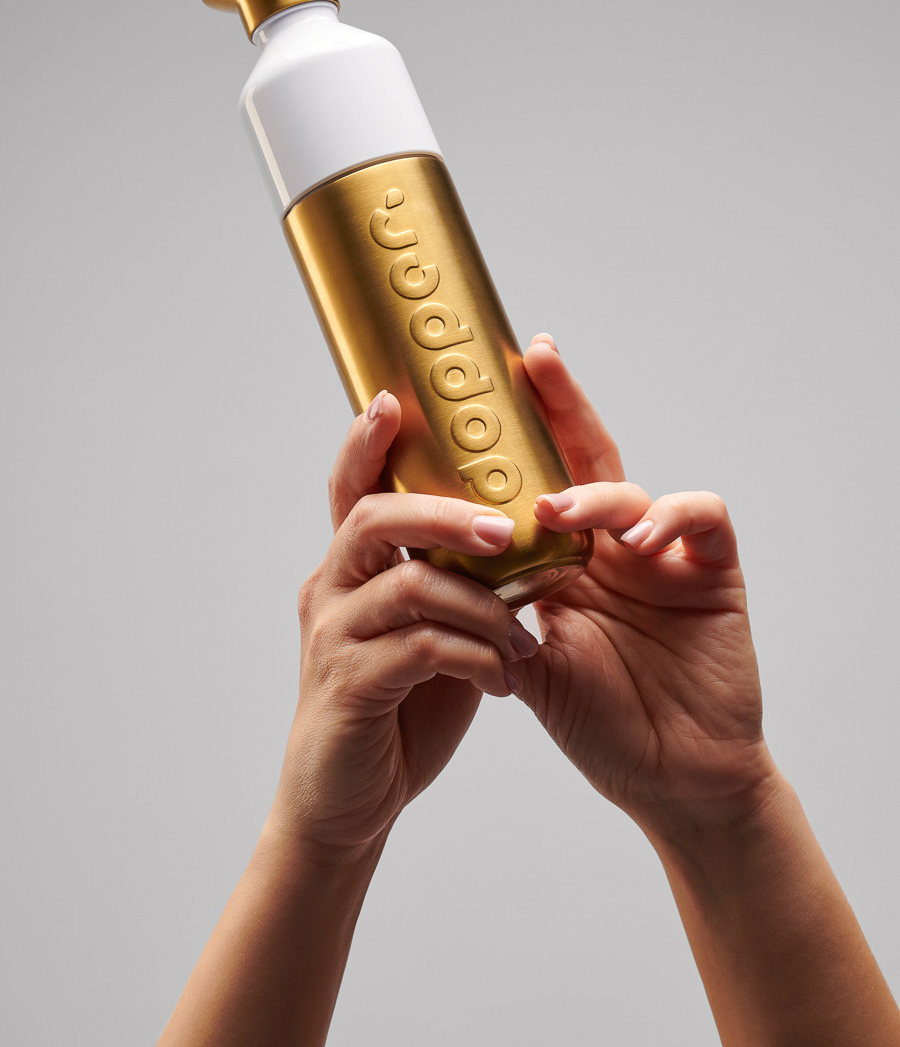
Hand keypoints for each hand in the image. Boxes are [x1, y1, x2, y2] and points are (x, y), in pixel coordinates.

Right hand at [267, 391, 537, 861]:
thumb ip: (450, 586)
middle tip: (502, 527)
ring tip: (525, 634)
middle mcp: (331, 590)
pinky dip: (473, 656)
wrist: (347, 801)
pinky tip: (503, 678)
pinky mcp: (348, 687)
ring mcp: (334, 638)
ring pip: (406, 585)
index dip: (367, 441)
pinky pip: (419, 650)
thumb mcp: (427, 633)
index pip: (353, 488)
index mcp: (350, 569)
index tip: (392, 399)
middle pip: (375, 517)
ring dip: (480, 602)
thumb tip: (516, 543)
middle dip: (444, 511)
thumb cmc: (395, 708)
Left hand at [513, 338, 774, 839]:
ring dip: (596, 493)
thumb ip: (493, 613)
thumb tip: (427, 566)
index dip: (516, 438)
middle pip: (588, 458)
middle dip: (562, 404)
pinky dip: (672, 515)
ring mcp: (664, 557)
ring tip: (560, 513)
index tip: (477, 392)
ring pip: (634, 488)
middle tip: (536, 359)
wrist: (671, 783)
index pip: (537, 484)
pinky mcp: (712, 572)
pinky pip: (702, 516)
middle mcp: (612, 549)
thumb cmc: (603, 723)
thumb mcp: (530, 663)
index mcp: (566, 564)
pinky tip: (640, 542)